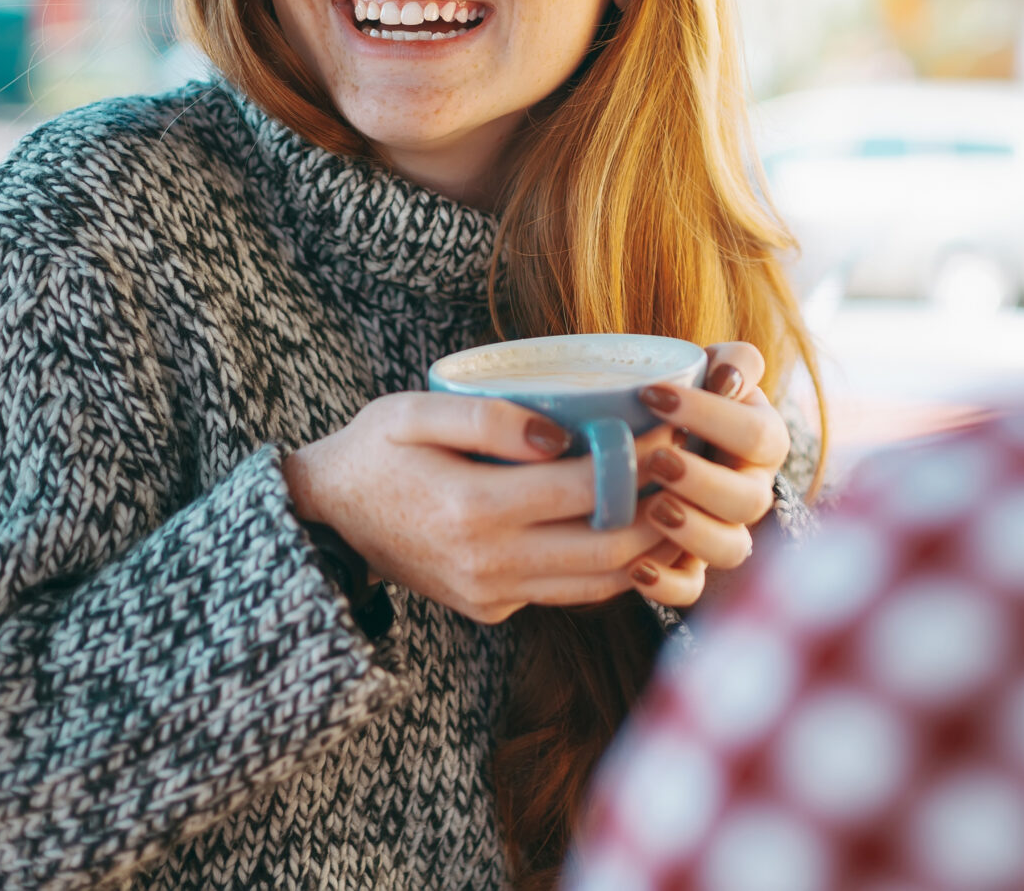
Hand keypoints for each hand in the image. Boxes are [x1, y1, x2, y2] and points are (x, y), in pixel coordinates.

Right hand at [282, 391, 677, 623]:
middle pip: (609, 548)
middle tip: (699, 469)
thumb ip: (488, 418)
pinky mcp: (493, 610)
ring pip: (600, 583)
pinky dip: (615, 568)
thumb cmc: (374, 450)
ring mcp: (492, 595)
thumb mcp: (413, 412)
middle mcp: (488, 564)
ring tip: (689, 501)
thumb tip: (562, 434)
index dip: (642, 459)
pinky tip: (643, 531)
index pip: (585, 488)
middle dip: (665, 509)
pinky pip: (571, 594)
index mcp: (471, 509)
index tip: (678, 427)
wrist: (325, 517)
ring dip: (652, 546)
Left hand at [622, 341, 790, 607]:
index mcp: (764, 441)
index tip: (652, 395)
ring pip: (732, 550)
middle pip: (750, 501)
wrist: (661, 433)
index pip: (757, 435)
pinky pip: (692, 590)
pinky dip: (667, 585)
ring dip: (694, 532)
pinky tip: (637, 569)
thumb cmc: (689, 393)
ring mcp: (725, 532)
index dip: (709, 416)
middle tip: (658, 461)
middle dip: (704, 482)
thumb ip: (734, 362)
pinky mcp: (692, 566)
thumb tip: (728, 380)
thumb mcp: (714, 367)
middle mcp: (752, 492)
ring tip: (654, 508)